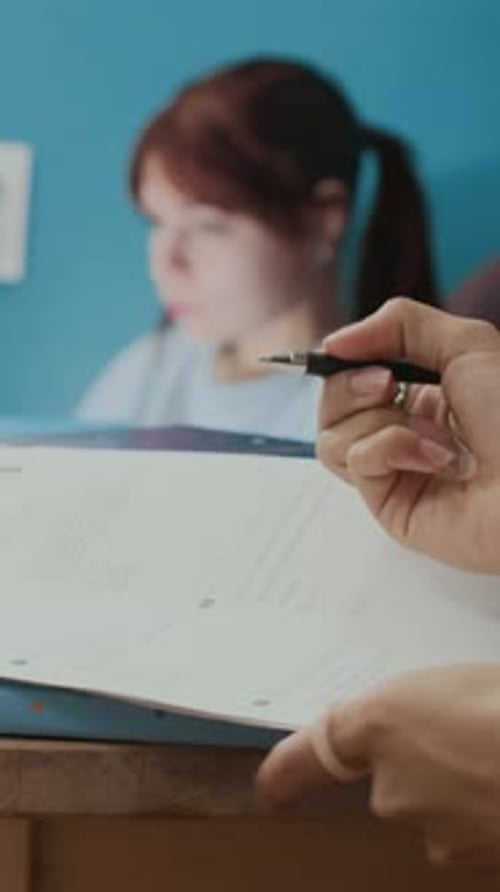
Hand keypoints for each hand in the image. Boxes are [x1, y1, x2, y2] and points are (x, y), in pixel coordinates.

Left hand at [257, 665, 499, 867]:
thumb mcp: (461, 679)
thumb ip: (425, 709)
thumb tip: (431, 726)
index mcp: (381, 725)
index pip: (307, 757)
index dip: (286, 774)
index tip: (271, 791)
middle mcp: (394, 788)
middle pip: (392, 779)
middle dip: (426, 762)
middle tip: (476, 732)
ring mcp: (434, 834)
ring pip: (437, 811)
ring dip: (462, 791)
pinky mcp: (469, 864)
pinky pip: (470, 835)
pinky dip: (487, 817)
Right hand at [317, 298, 499, 571]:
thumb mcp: (466, 343)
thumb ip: (398, 323)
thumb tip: (335, 342)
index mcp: (422, 388)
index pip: (352, 369)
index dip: (342, 358)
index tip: (346, 350)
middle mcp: (402, 427)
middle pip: (331, 402)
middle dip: (350, 386)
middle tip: (386, 383)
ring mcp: (393, 468)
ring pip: (332, 434)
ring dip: (383, 422)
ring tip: (434, 436)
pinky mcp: (388, 503)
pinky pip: (356, 460)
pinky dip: (393, 448)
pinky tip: (437, 459)